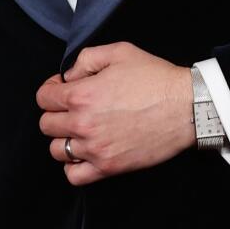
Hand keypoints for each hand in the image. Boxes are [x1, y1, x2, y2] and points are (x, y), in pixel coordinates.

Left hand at [36, 42, 193, 185]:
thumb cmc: (155, 79)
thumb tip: (69, 76)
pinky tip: (85, 153)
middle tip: (73, 109)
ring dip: (64, 139)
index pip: (43, 98)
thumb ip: (86, 59)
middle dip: (56, 113)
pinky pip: (74, 175)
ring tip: (80, 131)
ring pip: (56, 150)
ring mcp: (95, 148)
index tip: (62, 90)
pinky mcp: (109, 167)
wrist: (186, 108)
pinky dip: (74, 166)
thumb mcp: (119, 52)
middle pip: (46, 124)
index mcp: (81, 95)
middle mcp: (83, 123)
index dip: (51, 90)